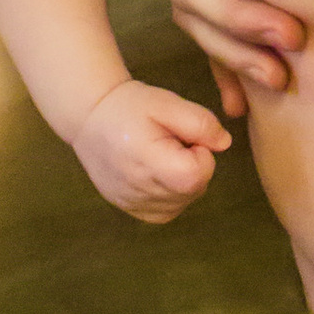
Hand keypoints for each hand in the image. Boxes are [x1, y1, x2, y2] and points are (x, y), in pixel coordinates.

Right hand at [73, 78, 228, 224]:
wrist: (90, 117)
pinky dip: (169, 191)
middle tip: (166, 141)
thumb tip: (224, 144)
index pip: (201, 174)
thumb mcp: (167, 102)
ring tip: (156, 152)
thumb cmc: (130, 107)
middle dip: (191, 164)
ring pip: (184, 200)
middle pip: (195, 188)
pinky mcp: (132, 210)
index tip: (180, 135)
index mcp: (152, 165)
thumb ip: (201, 122)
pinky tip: (153, 168)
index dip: (200, 151)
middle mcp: (142, 192)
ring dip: (181, 178)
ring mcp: (135, 205)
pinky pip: (168, 208)